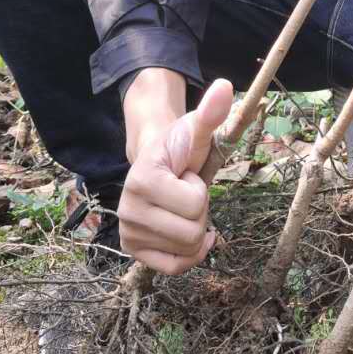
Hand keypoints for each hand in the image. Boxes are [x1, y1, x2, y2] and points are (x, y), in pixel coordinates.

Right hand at [118, 78, 234, 276]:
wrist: (158, 164)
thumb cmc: (181, 149)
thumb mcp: (197, 130)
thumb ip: (210, 112)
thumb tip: (225, 86)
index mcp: (141, 179)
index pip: (196, 204)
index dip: (199, 189)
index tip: (185, 177)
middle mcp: (127, 210)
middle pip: (192, 232)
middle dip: (199, 213)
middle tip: (183, 195)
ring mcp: (128, 232)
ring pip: (187, 250)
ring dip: (194, 229)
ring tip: (179, 208)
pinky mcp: (134, 251)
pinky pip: (174, 268)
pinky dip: (189, 255)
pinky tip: (189, 237)